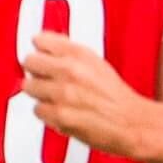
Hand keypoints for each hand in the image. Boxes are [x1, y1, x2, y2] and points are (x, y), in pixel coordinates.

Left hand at [20, 32, 151, 158]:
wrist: (132, 123)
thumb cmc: (116, 97)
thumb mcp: (96, 63)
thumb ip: (70, 54)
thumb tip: (46, 47)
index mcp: (79, 54)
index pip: (40, 40)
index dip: (40, 50)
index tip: (41, 55)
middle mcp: (69, 70)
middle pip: (29, 61)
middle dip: (36, 71)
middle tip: (45, 79)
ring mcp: (62, 93)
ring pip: (29, 86)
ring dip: (39, 93)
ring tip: (55, 98)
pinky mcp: (59, 115)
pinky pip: (37, 109)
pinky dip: (46, 112)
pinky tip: (59, 111)